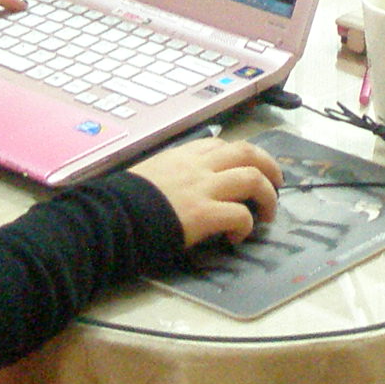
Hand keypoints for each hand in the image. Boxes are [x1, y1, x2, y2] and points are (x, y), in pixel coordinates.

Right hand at [131, 136, 283, 246]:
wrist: (107, 217)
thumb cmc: (121, 200)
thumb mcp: (148, 173)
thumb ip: (170, 173)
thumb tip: (181, 185)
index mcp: (183, 155)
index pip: (223, 145)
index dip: (243, 157)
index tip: (249, 170)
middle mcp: (197, 166)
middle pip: (248, 153)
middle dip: (270, 167)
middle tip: (277, 184)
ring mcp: (202, 188)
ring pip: (253, 178)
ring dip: (268, 196)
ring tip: (267, 215)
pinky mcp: (203, 214)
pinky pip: (240, 215)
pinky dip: (246, 226)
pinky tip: (237, 238)